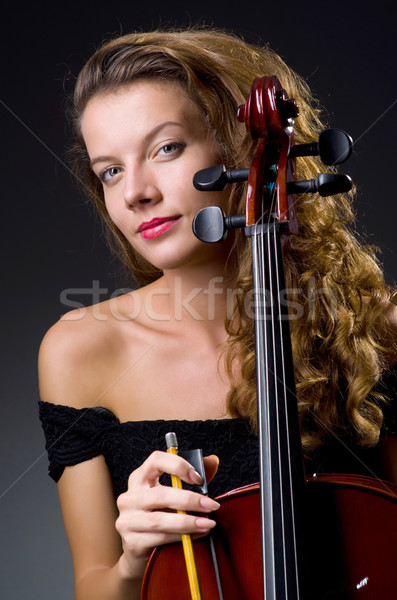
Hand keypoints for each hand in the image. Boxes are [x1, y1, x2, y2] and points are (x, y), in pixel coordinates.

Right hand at [115, 451, 219, 579]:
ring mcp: (127, 520)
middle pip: (160, 495)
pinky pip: (160, 538)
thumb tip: (212, 461)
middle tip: (211, 505)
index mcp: (139, 479)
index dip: (178, 466)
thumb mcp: (172, 494)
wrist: (138, 550)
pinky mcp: (131, 542)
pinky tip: (196, 535)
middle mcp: (130, 497)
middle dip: (189, 500)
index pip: (156, 461)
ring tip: (207, 523)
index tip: (198, 479)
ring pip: (160, 520)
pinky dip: (182, 537)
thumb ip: (190, 478)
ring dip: (188, 522)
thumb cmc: (159, 516)